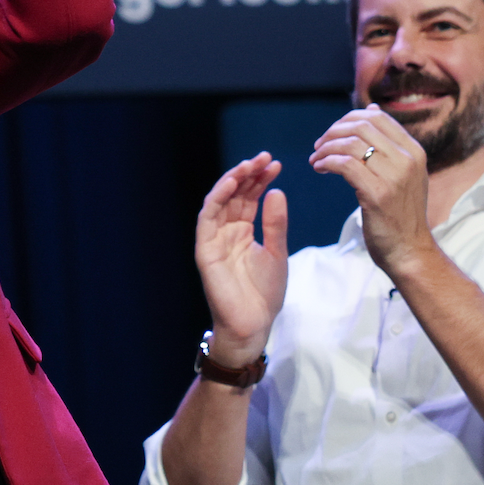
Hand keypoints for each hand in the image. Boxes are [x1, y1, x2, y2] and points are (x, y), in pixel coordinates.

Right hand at [195, 153, 287, 362]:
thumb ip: (276, 224)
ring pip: (219, 202)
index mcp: (242, 232)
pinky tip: (232, 183)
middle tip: (265, 159)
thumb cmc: (264, 294)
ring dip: (232, 180)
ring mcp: (214, 240)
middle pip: (234, 195)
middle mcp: (226, 232)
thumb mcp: (277, 252)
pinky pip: (207, 219)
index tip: (276, 165)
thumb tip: (276, 191)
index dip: (260, 180)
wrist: (254, 325)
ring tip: (250, 165)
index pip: (249, 198)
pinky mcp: (205, 251)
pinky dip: (217, 199)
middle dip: (248, 174)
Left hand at [311, 107, 431, 275]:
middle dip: (333, 132)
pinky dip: (327, 162)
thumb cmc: (400, 214)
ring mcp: (394, 176)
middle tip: (318, 146)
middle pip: (362, 126)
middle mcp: (408, 159)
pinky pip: (345, 165)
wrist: (410, 251)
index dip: (349, 119)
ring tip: (316, 160)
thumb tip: (371, 111)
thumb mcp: (404, 174)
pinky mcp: (378, 193)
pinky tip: (320, 169)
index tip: (333, 133)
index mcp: (414, 151)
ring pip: (350, 144)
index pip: (377, 118)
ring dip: (326, 148)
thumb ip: (389, 145)